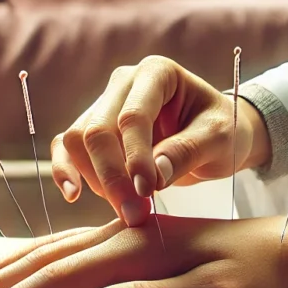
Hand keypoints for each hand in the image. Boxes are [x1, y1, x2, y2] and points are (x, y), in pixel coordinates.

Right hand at [0, 212, 287, 287]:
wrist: (285, 246)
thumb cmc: (254, 280)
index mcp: (135, 247)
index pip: (58, 276)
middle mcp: (122, 233)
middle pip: (42, 257)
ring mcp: (125, 233)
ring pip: (50, 248)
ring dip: (4, 267)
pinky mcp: (132, 237)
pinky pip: (70, 245)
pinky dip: (35, 255)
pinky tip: (22, 264)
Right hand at [52, 57, 269, 226]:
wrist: (215, 137)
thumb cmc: (221, 131)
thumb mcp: (219, 139)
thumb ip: (187, 152)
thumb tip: (152, 176)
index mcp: (157, 73)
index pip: (133, 115)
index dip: (135, 156)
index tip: (148, 192)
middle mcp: (124, 83)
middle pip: (97, 129)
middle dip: (112, 176)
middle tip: (135, 214)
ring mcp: (104, 104)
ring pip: (78, 141)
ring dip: (97, 181)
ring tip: (129, 210)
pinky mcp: (93, 129)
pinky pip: (67, 147)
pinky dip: (66, 170)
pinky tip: (73, 194)